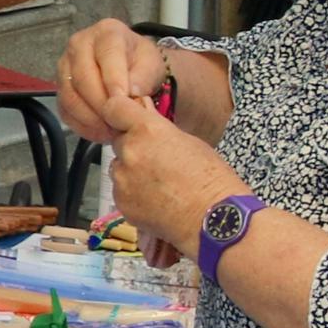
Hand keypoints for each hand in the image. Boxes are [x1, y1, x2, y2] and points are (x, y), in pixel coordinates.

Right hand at [57, 19, 170, 145]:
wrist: (131, 67)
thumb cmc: (141, 63)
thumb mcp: (152, 64)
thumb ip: (144, 76)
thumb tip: (132, 93)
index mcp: (106, 32)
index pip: (107, 55)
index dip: (114, 80)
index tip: (123, 101)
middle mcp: (79, 44)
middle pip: (82, 77)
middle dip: (102, 104)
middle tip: (119, 120)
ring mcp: (65, 66)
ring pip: (70, 96)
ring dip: (91, 118)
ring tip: (111, 129)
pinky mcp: (60, 88)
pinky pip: (65, 110)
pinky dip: (82, 125)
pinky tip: (101, 131)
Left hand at [102, 108, 243, 262]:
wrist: (213, 219)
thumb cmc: (211, 180)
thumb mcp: (189, 142)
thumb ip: (159, 130)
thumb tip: (146, 121)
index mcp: (147, 130)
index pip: (113, 108)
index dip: (118, 112)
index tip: (123, 117)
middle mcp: (130, 152)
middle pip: (119, 141)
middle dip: (132, 147)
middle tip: (156, 160)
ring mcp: (122, 179)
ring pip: (118, 168)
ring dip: (131, 171)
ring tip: (160, 184)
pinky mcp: (121, 202)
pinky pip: (121, 191)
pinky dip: (133, 193)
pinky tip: (156, 200)